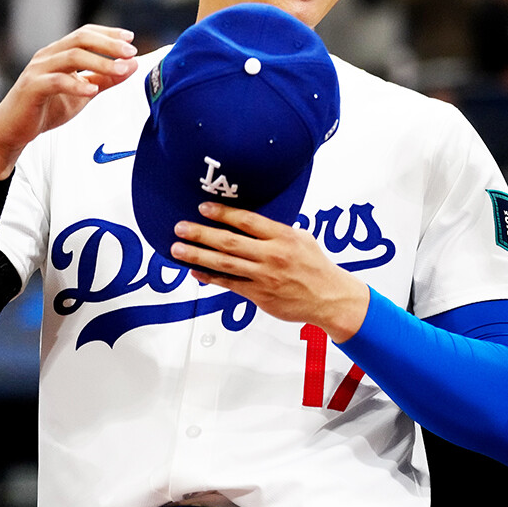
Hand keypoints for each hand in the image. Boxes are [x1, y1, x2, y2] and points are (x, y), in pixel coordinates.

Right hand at [0, 24, 137, 179]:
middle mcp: (48, 56)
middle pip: (80, 40)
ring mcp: (38, 70)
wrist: (14, 129)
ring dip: (100, 62)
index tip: (130, 37)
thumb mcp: (83, 92)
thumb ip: (106, 79)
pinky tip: (92, 90)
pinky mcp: (32, 88)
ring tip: (121, 70)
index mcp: (59, 53)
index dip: (108, 33)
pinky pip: (56, 81)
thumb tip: (132, 66)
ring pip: (71, 57)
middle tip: (131, 52)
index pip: (85, 34)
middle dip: (108, 44)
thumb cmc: (47, 107)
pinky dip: (76, 84)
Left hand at [170, 203, 370, 341]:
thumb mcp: (302, 238)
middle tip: (180, 228)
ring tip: (178, 250)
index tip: (204, 208)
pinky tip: (195, 272)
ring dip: (197, 255)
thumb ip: (277, 230)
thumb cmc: (316, 267)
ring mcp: (264, 277)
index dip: (223, 213)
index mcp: (284, 237)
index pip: (248, 221)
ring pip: (224, 264)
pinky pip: (229, 284)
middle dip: (201, 234)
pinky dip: (209, 277)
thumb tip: (252, 222)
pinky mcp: (259, 295)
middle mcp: (272, 256)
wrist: (329, 298)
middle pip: (229, 242)